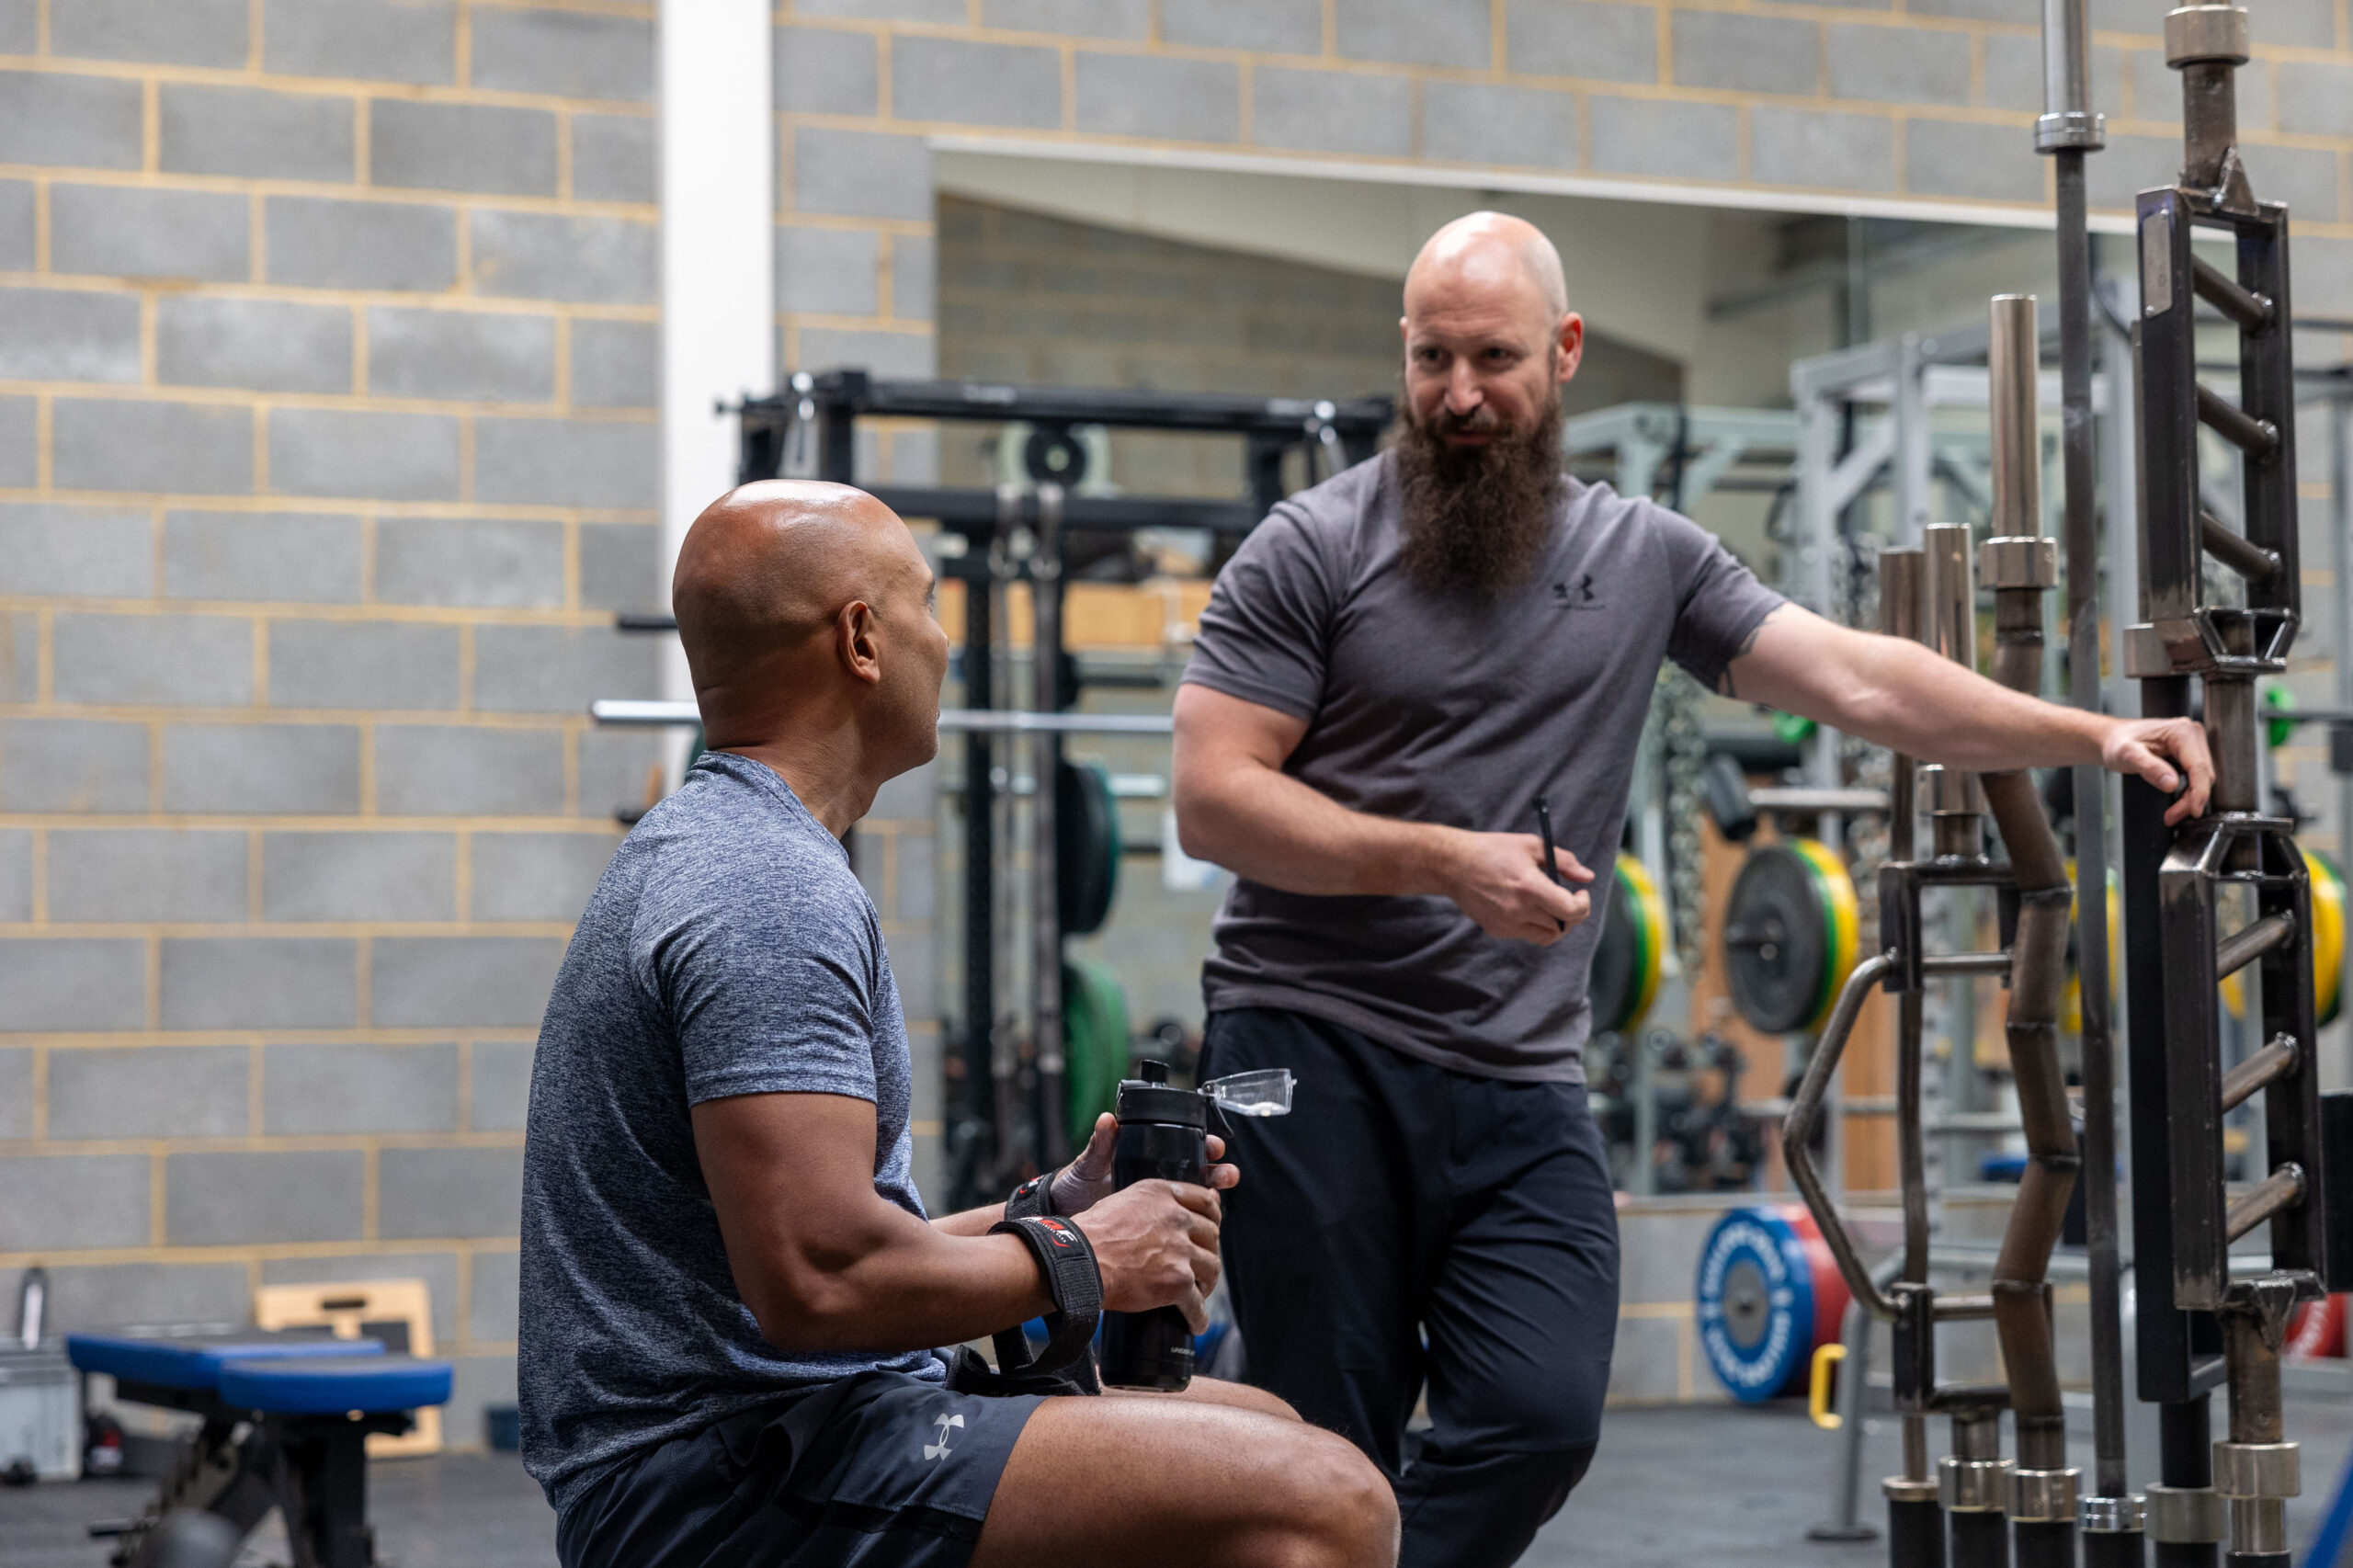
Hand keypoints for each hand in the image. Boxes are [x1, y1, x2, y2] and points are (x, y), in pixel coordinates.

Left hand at [1048, 1115, 1239, 1216]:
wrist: (1064, 1216)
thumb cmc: (1076, 1184)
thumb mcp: (1088, 1164)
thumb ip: (1100, 1144)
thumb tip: (1107, 1119)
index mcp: (1147, 1156)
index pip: (1184, 1145)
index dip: (1204, 1143)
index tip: (1214, 1144)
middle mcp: (1158, 1179)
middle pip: (1199, 1172)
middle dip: (1218, 1172)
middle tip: (1227, 1176)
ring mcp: (1159, 1203)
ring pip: (1196, 1198)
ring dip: (1213, 1197)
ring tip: (1220, 1198)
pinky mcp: (1155, 1225)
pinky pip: (1182, 1222)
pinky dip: (1196, 1223)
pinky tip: (1203, 1224)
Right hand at [1068, 1180, 1223, 1332]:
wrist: (1080, 1262)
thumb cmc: (1092, 1234)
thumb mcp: (1124, 1200)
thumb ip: (1152, 1202)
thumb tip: (1174, 1208)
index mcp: (1163, 1195)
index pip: (1205, 1200)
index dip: (1211, 1216)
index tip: (1209, 1227)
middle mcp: (1177, 1219)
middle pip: (1211, 1235)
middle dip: (1208, 1251)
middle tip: (1199, 1264)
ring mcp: (1180, 1252)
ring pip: (1212, 1268)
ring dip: (1207, 1282)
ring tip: (1198, 1292)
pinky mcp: (1178, 1282)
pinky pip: (1198, 1304)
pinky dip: (1198, 1317)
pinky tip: (1195, 1323)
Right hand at [1437, 829, 1593, 943]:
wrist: (1453, 865)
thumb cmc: (1493, 850)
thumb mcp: (1531, 846)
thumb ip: (1564, 861)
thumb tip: (1588, 877)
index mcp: (1530, 886)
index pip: (1571, 911)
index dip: (1583, 905)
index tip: (1581, 894)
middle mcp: (1519, 909)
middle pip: (1562, 926)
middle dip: (1571, 913)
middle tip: (1567, 898)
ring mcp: (1506, 923)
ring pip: (1546, 935)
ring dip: (1554, 922)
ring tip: (1548, 905)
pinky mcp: (1496, 930)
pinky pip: (1526, 934)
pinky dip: (1533, 924)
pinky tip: (1525, 907)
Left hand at [2101, 716, 2212, 824]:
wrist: (2113, 738)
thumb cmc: (2118, 742)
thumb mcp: (2127, 754)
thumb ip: (2149, 767)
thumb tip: (2172, 784)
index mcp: (2182, 732)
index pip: (2199, 767)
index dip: (2199, 792)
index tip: (2194, 811)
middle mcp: (2192, 735)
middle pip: (2203, 775)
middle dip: (2191, 799)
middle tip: (2172, 817)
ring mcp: (2192, 744)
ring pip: (2202, 778)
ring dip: (2190, 798)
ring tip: (2171, 814)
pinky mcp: (2189, 753)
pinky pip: (2195, 777)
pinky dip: (2188, 792)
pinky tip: (2175, 803)